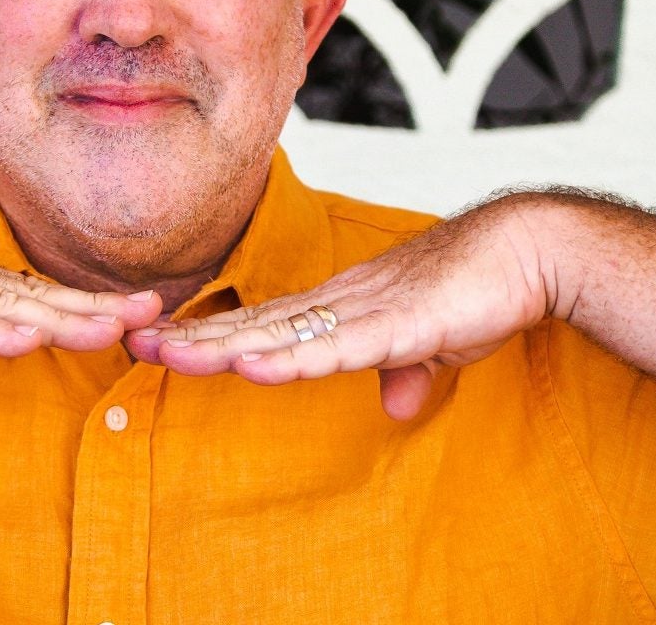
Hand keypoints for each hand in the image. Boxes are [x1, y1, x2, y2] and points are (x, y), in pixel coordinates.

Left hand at [126, 199, 550, 419]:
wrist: (524, 249)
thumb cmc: (475, 290)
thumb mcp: (429, 344)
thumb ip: (404, 370)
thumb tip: (396, 405)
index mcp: (340, 307)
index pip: (262, 325)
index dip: (212, 336)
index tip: (163, 346)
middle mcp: (338, 304)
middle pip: (253, 326)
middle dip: (193, 338)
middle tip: (130, 343)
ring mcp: (362, 311)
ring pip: (278, 334)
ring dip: (220, 347)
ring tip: (165, 354)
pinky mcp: (396, 325)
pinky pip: (334, 347)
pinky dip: (292, 360)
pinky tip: (252, 368)